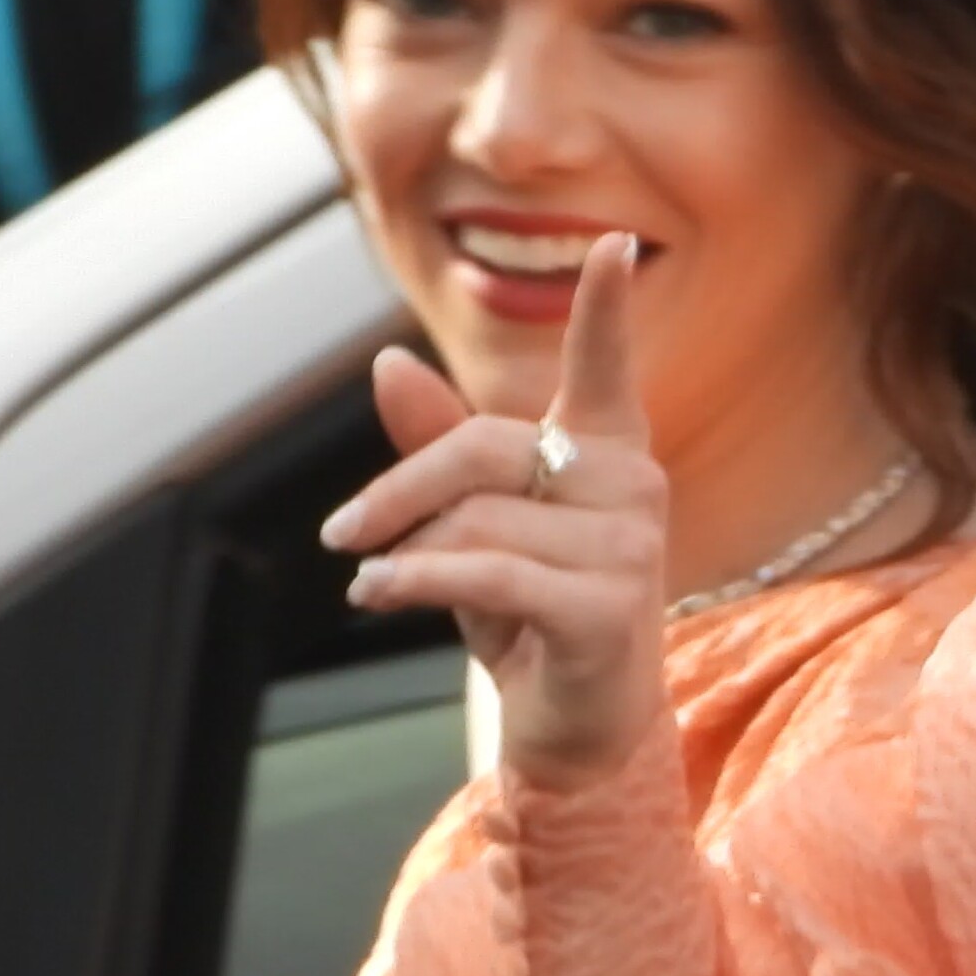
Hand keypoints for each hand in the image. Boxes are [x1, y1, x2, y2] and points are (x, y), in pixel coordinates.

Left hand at [319, 231, 667, 792]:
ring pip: (478, 520)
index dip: (604, 309)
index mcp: (606, 453)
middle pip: (486, 448)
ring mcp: (633, 546)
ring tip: (375, 582)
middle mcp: (632, 486)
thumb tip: (388, 363)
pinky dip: (416, 581)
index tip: (610, 244)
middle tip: (342, 532)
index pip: (605, 369)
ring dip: (407, 555)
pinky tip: (377, 592)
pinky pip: (489, 573)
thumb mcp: (474, 527)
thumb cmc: (529, 618)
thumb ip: (438, 447)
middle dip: (401, 488)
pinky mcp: (611, 606)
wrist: (576, 731)